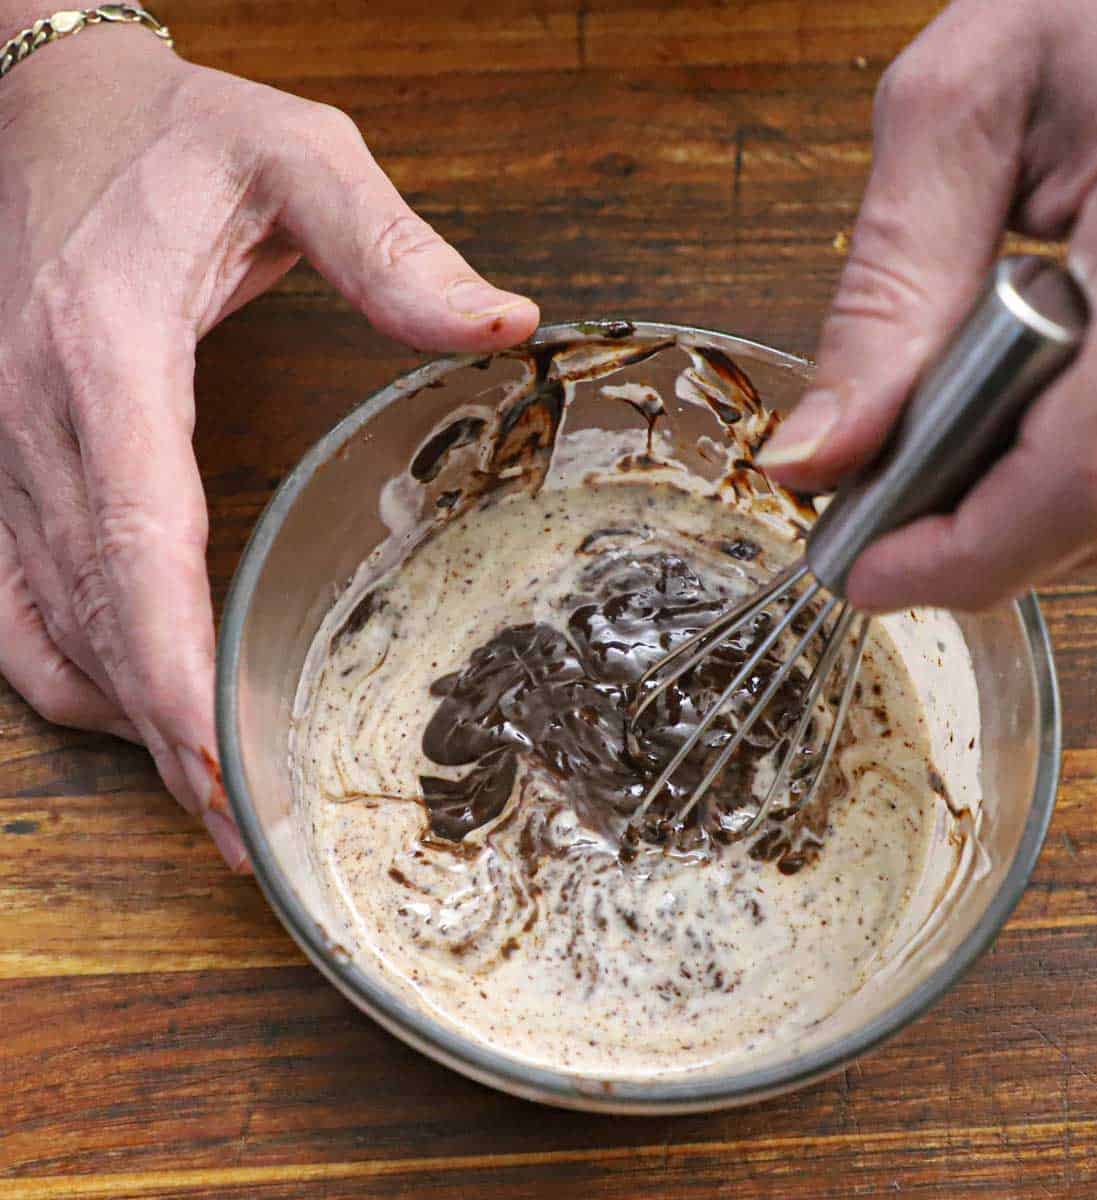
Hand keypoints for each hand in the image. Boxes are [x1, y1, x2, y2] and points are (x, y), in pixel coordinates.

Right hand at [0, 22, 537, 867]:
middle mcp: (34, 420)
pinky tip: (127, 707)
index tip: (233, 773)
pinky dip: (66, 673)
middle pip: (95, 621)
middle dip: (169, 741)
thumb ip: (393, 247)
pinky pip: (9, 603)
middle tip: (249, 833)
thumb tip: (502, 326)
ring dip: (120, 725)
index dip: (177, 677)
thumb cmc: (174, 138)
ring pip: (40, 632)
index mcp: (105, 355)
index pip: (134, 549)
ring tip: (208, 797)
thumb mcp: (295, 159)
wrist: (50, 109)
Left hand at [758, 0, 1096, 611]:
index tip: (868, 571)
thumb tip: (817, 455)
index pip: (1090, 462)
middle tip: (893, 509)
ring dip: (1047, 526)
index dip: (970, 552)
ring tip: (973, 448)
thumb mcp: (955, 113)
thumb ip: (885, 297)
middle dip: (987, 542)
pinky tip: (1050, 440)